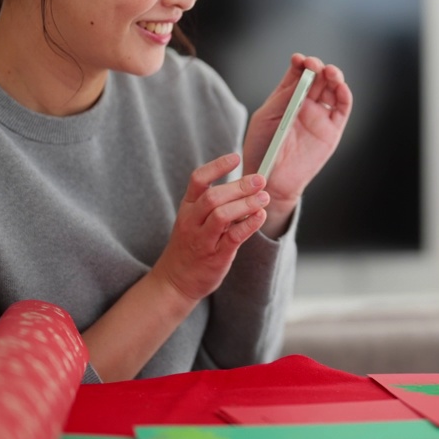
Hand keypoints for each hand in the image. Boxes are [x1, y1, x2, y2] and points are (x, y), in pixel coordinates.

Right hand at [151, 153, 270, 302]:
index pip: (198, 180)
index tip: (235, 158)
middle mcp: (192, 221)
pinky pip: (233, 237)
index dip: (217, 166)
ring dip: (245, 204)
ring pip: (221, 215)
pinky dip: (248, 225)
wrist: (174, 281)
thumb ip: (214, 204)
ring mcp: (202, 239)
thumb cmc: (190, 245)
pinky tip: (260, 216)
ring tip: (264, 198)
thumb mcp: (194, 220)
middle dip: (239, 186)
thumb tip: (247, 185)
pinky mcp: (215, 256)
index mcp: (187, 207)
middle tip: (260, 180)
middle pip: (213, 197)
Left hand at [242, 53, 352, 210]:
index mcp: (286, 98)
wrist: (270, 179)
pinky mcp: (332, 130)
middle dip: (318, 68)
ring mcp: (319, 116)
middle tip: (314, 66)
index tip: (299, 60)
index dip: (300, 63)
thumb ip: (282, 99)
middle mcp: (305, 104)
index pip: (297, 73)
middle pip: (317, 78)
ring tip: (330, 73)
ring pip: (332, 89)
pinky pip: (342, 109)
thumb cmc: (262, 149)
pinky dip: (344, 95)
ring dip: (333, 77)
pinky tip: (340, 87)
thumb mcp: (265, 119)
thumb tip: (299, 81)